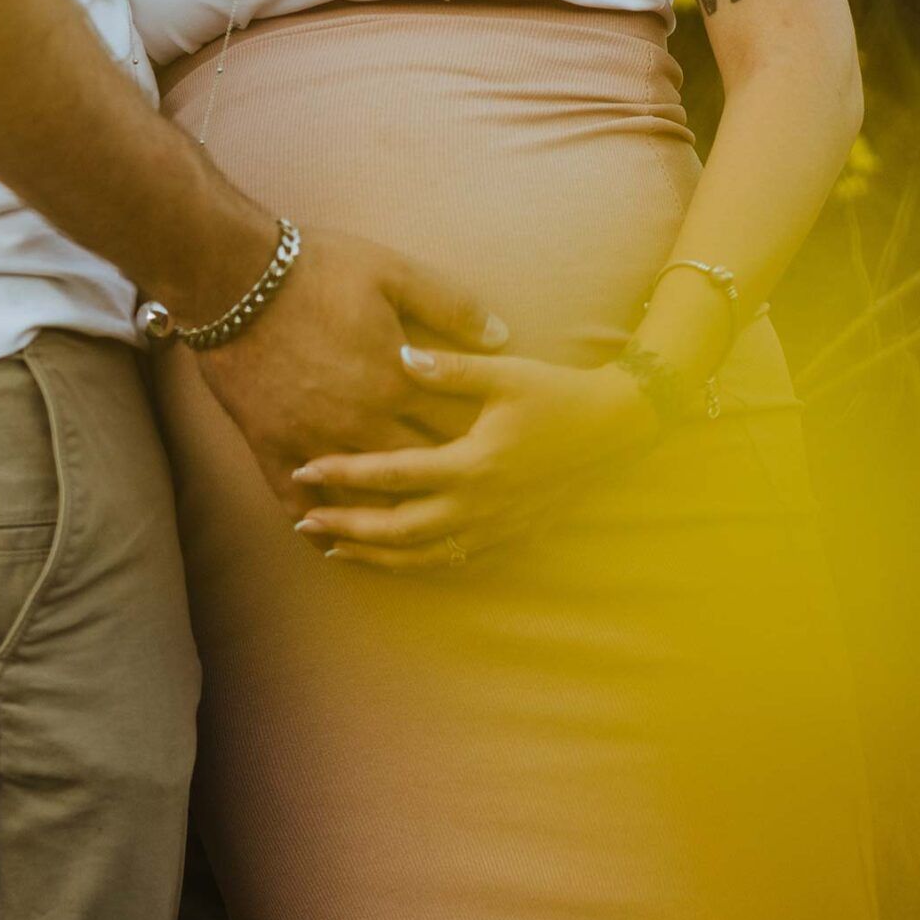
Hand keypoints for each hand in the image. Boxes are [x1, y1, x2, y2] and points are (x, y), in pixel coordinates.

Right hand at [191, 231, 510, 511]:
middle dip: (442, 483)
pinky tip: (323, 538)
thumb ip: (451, 306)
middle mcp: (360, 421)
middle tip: (466, 496)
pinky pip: (292, 495)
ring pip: (360, 495)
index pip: (454, 425)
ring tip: (410, 530)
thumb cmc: (318, 269)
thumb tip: (501, 336)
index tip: (498, 448)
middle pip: (415, 469)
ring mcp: (312, 437)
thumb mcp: (394, 273)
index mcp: (397, 381)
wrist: (234, 277)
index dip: (480, 438)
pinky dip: (310, 520)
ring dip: (385, 514)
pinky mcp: (269, 442)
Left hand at [286, 351, 660, 570]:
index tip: (305, 467)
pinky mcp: (509, 537)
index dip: (344, 473)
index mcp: (473, 463)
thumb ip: (450, 368)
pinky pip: (452, 562)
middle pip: (398, 529)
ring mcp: (496, 528)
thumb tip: (401, 354)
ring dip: (375, 555)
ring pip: (423, 556)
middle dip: (347, 527)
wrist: (615, 429)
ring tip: (333, 550)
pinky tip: (390, 560)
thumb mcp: (504, 373)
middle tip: (303, 520)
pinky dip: (415, 565)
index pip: (393, 473)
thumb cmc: (557, 394)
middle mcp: (480, 505)